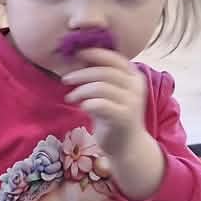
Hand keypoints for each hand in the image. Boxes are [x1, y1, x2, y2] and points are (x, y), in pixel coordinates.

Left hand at [63, 49, 164, 197]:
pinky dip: (86, 103)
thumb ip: (99, 78)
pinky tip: (81, 107)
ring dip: (81, 90)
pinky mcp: (124, 118)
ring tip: (70, 97)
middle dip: (81, 74)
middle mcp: (136, 87)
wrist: (127, 146)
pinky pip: (101, 104)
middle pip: (105, 72)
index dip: (95, 54)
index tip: (77, 54)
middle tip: (65, 79)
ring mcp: (132, 102)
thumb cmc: (113, 116)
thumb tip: (78, 58)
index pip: (115, 58)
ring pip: (101, 87)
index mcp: (134, 77)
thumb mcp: (108, 93)